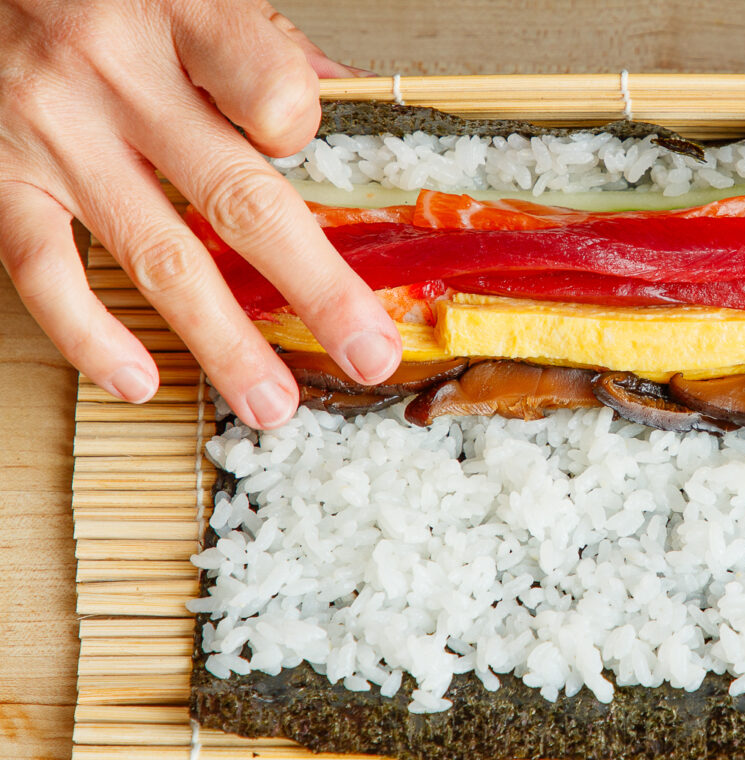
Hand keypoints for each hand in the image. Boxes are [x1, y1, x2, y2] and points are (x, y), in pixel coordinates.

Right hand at [0, 0, 402, 428]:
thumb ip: (260, 47)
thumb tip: (336, 103)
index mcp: (183, 15)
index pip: (273, 91)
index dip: (305, 135)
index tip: (316, 156)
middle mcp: (116, 73)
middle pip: (238, 200)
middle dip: (314, 290)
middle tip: (367, 355)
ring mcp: (52, 131)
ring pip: (155, 257)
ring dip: (222, 342)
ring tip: (271, 402)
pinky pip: (44, 272)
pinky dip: (90, 337)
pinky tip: (138, 381)